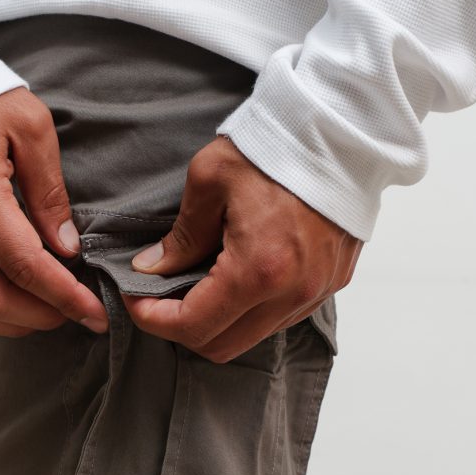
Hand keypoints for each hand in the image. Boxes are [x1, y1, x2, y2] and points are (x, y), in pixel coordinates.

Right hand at [0, 86, 108, 336]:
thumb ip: (51, 191)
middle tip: (74, 315)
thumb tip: (67, 248)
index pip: (25, 265)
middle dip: (41, 316)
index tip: (94, 313)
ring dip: (9, 324)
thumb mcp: (29, 127)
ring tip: (44, 316)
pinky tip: (7, 309)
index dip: (65, 297)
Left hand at [123, 135, 362, 361]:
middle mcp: (292, 292)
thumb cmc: (273, 147)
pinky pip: (282, 317)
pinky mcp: (332, 282)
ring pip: (253, 336)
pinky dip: (252, 309)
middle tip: (161, 297)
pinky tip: (237, 276)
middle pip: (222, 346)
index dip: (154, 319)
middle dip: (183, 328)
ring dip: (219, 320)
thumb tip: (152, 269)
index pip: (194, 327)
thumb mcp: (209, 180)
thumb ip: (181, 236)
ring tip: (199, 284)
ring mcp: (316, 291)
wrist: (339, 128)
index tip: (137, 299)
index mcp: (258, 270)